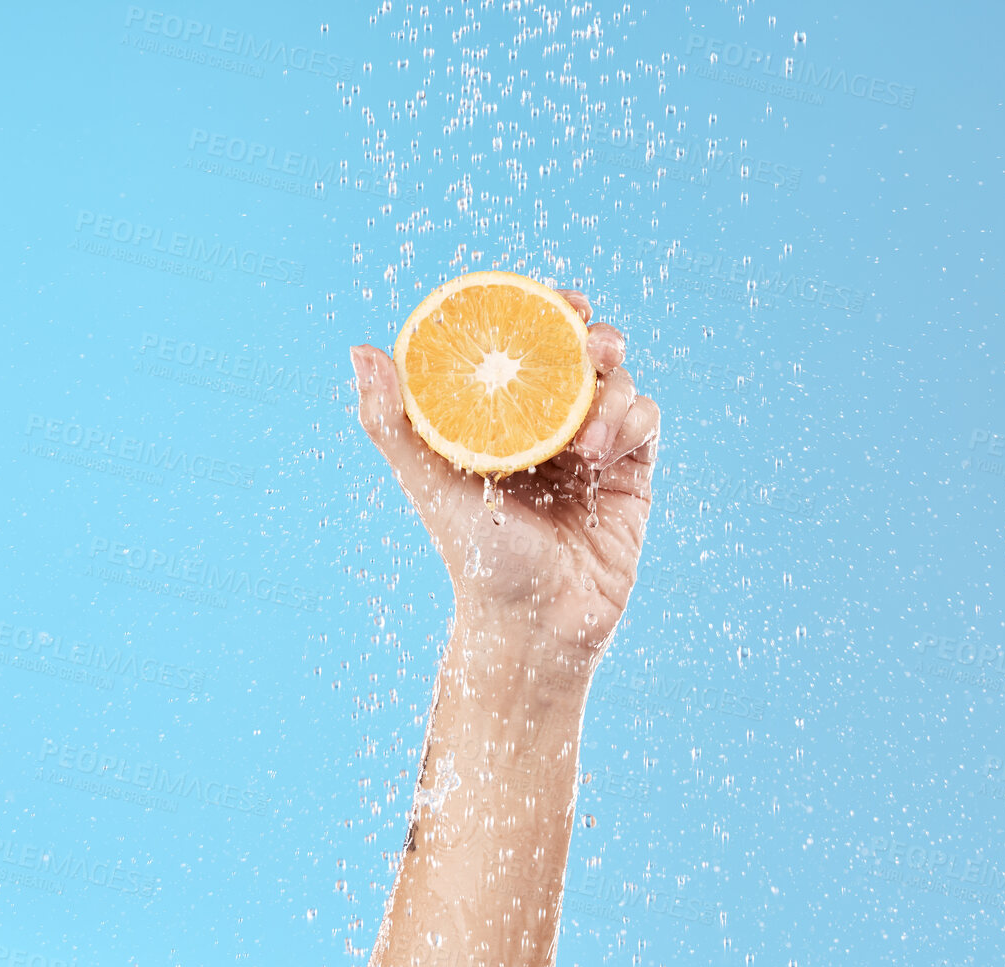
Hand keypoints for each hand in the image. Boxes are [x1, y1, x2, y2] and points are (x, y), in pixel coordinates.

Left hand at [350, 289, 658, 668]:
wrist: (536, 627)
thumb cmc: (476, 563)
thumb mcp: (429, 486)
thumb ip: (393, 425)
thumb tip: (360, 351)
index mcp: (501, 421)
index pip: (526, 347)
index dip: (542, 312)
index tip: (551, 300)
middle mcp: (548, 427)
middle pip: (581, 352)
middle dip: (592, 335)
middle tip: (587, 341)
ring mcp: (592, 448)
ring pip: (617, 382)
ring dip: (608, 393)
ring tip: (582, 443)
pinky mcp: (629, 475)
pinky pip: (644, 421)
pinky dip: (631, 421)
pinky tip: (603, 453)